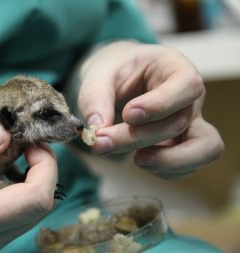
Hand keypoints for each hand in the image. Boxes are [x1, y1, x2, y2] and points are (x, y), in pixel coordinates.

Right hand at [0, 124, 56, 252]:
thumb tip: (1, 134)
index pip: (35, 200)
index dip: (45, 165)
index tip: (31, 140)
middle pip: (40, 207)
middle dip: (42, 169)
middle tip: (23, 142)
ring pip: (30, 213)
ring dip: (31, 179)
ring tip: (9, 153)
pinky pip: (15, 218)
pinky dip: (17, 191)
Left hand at [77, 41, 223, 178]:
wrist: (114, 81)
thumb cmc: (111, 72)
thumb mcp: (97, 74)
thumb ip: (94, 97)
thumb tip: (97, 129)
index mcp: (174, 68)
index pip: (187, 85)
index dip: (161, 104)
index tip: (128, 114)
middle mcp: (189, 98)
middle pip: (180, 122)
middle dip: (140, 137)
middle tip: (102, 142)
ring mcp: (190, 124)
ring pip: (204, 149)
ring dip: (167, 160)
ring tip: (135, 159)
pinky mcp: (180, 146)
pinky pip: (185, 166)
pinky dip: (162, 170)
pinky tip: (137, 159)